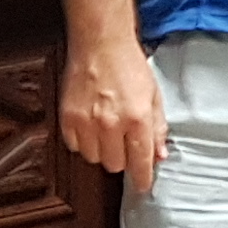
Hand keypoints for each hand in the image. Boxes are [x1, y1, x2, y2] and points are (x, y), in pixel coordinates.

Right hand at [60, 40, 167, 194]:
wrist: (100, 43)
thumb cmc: (128, 65)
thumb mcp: (153, 95)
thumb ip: (158, 128)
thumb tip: (160, 155)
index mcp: (137, 119)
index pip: (140, 163)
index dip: (142, 178)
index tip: (142, 185)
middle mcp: (111, 124)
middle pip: (115, 165)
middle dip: (122, 158)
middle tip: (123, 141)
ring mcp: (87, 122)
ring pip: (94, 158)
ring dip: (101, 150)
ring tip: (106, 129)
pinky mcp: (68, 118)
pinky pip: (74, 146)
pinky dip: (82, 141)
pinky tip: (90, 125)